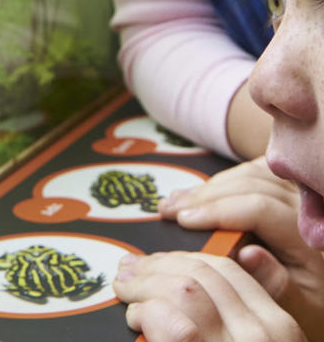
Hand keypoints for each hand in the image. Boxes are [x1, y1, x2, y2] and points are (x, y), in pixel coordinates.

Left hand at [114, 251, 305, 341]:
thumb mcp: (252, 341)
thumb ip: (237, 310)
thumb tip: (221, 264)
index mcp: (278, 325)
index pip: (228, 269)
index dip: (185, 257)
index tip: (160, 258)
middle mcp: (262, 332)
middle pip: (202, 272)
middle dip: (158, 264)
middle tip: (128, 268)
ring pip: (182, 287)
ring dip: (144, 284)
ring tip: (124, 289)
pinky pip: (166, 318)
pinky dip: (143, 311)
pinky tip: (135, 317)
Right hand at [158, 156, 323, 341]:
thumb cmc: (313, 303)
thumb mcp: (299, 307)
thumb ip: (276, 284)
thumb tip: (246, 253)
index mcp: (313, 239)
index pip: (259, 208)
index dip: (216, 211)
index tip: (183, 220)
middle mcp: (311, 209)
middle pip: (251, 185)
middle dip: (203, 196)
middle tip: (169, 209)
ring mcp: (303, 195)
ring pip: (251, 172)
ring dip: (210, 185)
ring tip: (178, 200)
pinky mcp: (294, 188)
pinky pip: (257, 170)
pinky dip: (226, 178)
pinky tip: (203, 191)